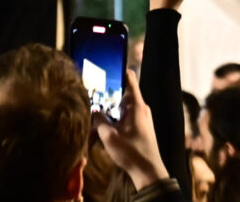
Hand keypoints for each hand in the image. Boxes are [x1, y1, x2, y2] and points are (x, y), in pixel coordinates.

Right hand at [94, 70, 169, 189]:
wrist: (148, 171)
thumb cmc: (131, 152)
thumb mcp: (109, 136)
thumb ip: (99, 120)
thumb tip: (93, 110)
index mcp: (136, 105)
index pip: (129, 79)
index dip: (118, 70)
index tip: (105, 66)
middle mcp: (141, 108)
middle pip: (122, 93)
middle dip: (107, 94)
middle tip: (92, 93)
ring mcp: (141, 117)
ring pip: (122, 107)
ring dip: (109, 110)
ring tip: (94, 112)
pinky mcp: (139, 127)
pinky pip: (125, 117)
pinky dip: (114, 119)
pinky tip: (103, 126)